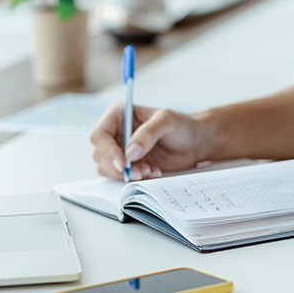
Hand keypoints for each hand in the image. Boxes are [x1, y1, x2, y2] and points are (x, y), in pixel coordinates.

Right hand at [90, 102, 204, 179]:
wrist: (193, 143)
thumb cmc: (181, 126)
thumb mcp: (167, 121)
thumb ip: (148, 133)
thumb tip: (129, 152)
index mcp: (118, 114)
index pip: (100, 134)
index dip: (108, 151)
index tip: (124, 163)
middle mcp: (114, 132)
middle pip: (100, 154)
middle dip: (119, 167)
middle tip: (141, 172)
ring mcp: (118, 149)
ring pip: (107, 168)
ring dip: (128, 174)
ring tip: (151, 170)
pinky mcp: (126, 165)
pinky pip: (119, 177)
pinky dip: (134, 179)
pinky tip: (152, 172)